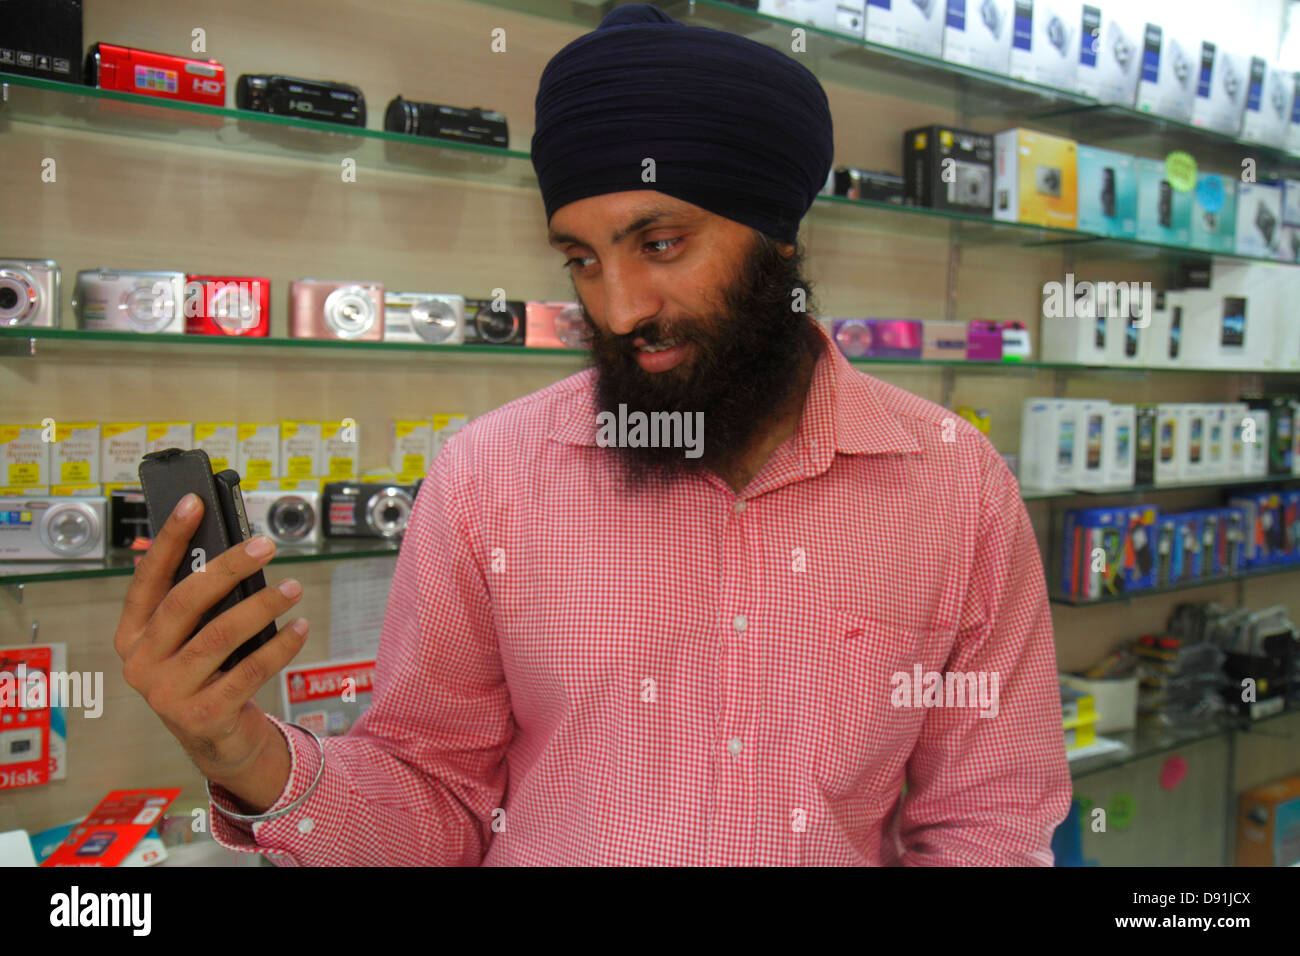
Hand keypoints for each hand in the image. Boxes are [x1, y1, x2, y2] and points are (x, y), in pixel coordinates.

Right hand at [113, 492, 309, 811]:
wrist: (217, 739)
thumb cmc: (208, 674)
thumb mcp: (192, 638)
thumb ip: (203, 604)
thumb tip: (238, 552)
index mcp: (133, 635)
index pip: (147, 579)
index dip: (169, 539)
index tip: (194, 503)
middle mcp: (142, 663)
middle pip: (186, 602)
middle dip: (228, 568)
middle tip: (265, 545)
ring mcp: (168, 694)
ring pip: (219, 636)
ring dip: (262, 606)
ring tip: (293, 587)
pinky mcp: (202, 717)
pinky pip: (249, 672)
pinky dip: (279, 646)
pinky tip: (299, 628)